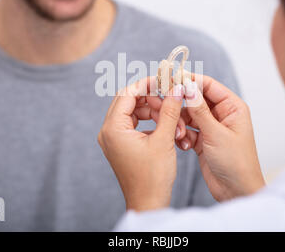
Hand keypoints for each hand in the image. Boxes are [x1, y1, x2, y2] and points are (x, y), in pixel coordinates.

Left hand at [98, 77, 184, 211]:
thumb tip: (176, 89)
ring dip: (154, 112)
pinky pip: (135, 124)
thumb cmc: (153, 177)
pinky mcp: (121, 145)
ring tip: (173, 122)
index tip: (164, 81)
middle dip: (152, 99)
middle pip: (128, 101)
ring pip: (134, 112)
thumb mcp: (164, 139)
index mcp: (113, 129)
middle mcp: (108, 131)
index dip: (146, 84)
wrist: (148, 203)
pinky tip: (166, 129)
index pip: (127, 94)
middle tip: (171, 100)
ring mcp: (113, 139)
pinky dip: (150, 122)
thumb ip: (169, 110)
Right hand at [147, 75, 264, 201]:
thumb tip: (188, 87)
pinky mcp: (203, 140)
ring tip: (180, 134)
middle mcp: (222, 115)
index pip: (209, 85)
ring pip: (189, 116)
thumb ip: (199, 110)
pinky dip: (182, 135)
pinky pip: (187, 130)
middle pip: (196, 99)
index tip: (171, 78)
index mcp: (232, 107)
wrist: (236, 192)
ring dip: (181, 123)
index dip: (190, 80)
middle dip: (182, 105)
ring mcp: (211, 127)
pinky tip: (183, 145)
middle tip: (167, 106)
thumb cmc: (237, 163)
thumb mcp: (216, 134)